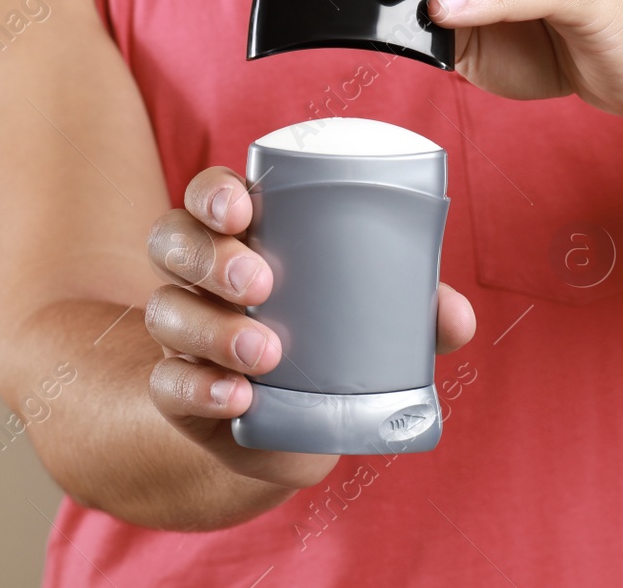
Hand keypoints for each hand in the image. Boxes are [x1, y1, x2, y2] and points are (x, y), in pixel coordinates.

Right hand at [144, 166, 476, 487]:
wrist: (288, 428)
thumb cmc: (331, 343)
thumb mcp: (372, 319)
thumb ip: (414, 310)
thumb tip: (457, 317)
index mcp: (241, 236)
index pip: (207, 195)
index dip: (213, 195)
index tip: (243, 209)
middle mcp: (198, 277)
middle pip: (172, 241)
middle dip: (210, 256)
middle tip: (262, 284)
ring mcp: (182, 334)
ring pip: (166, 312)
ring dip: (212, 329)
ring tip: (266, 353)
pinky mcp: (178, 392)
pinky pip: (168, 385)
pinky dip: (200, 388)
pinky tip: (237, 397)